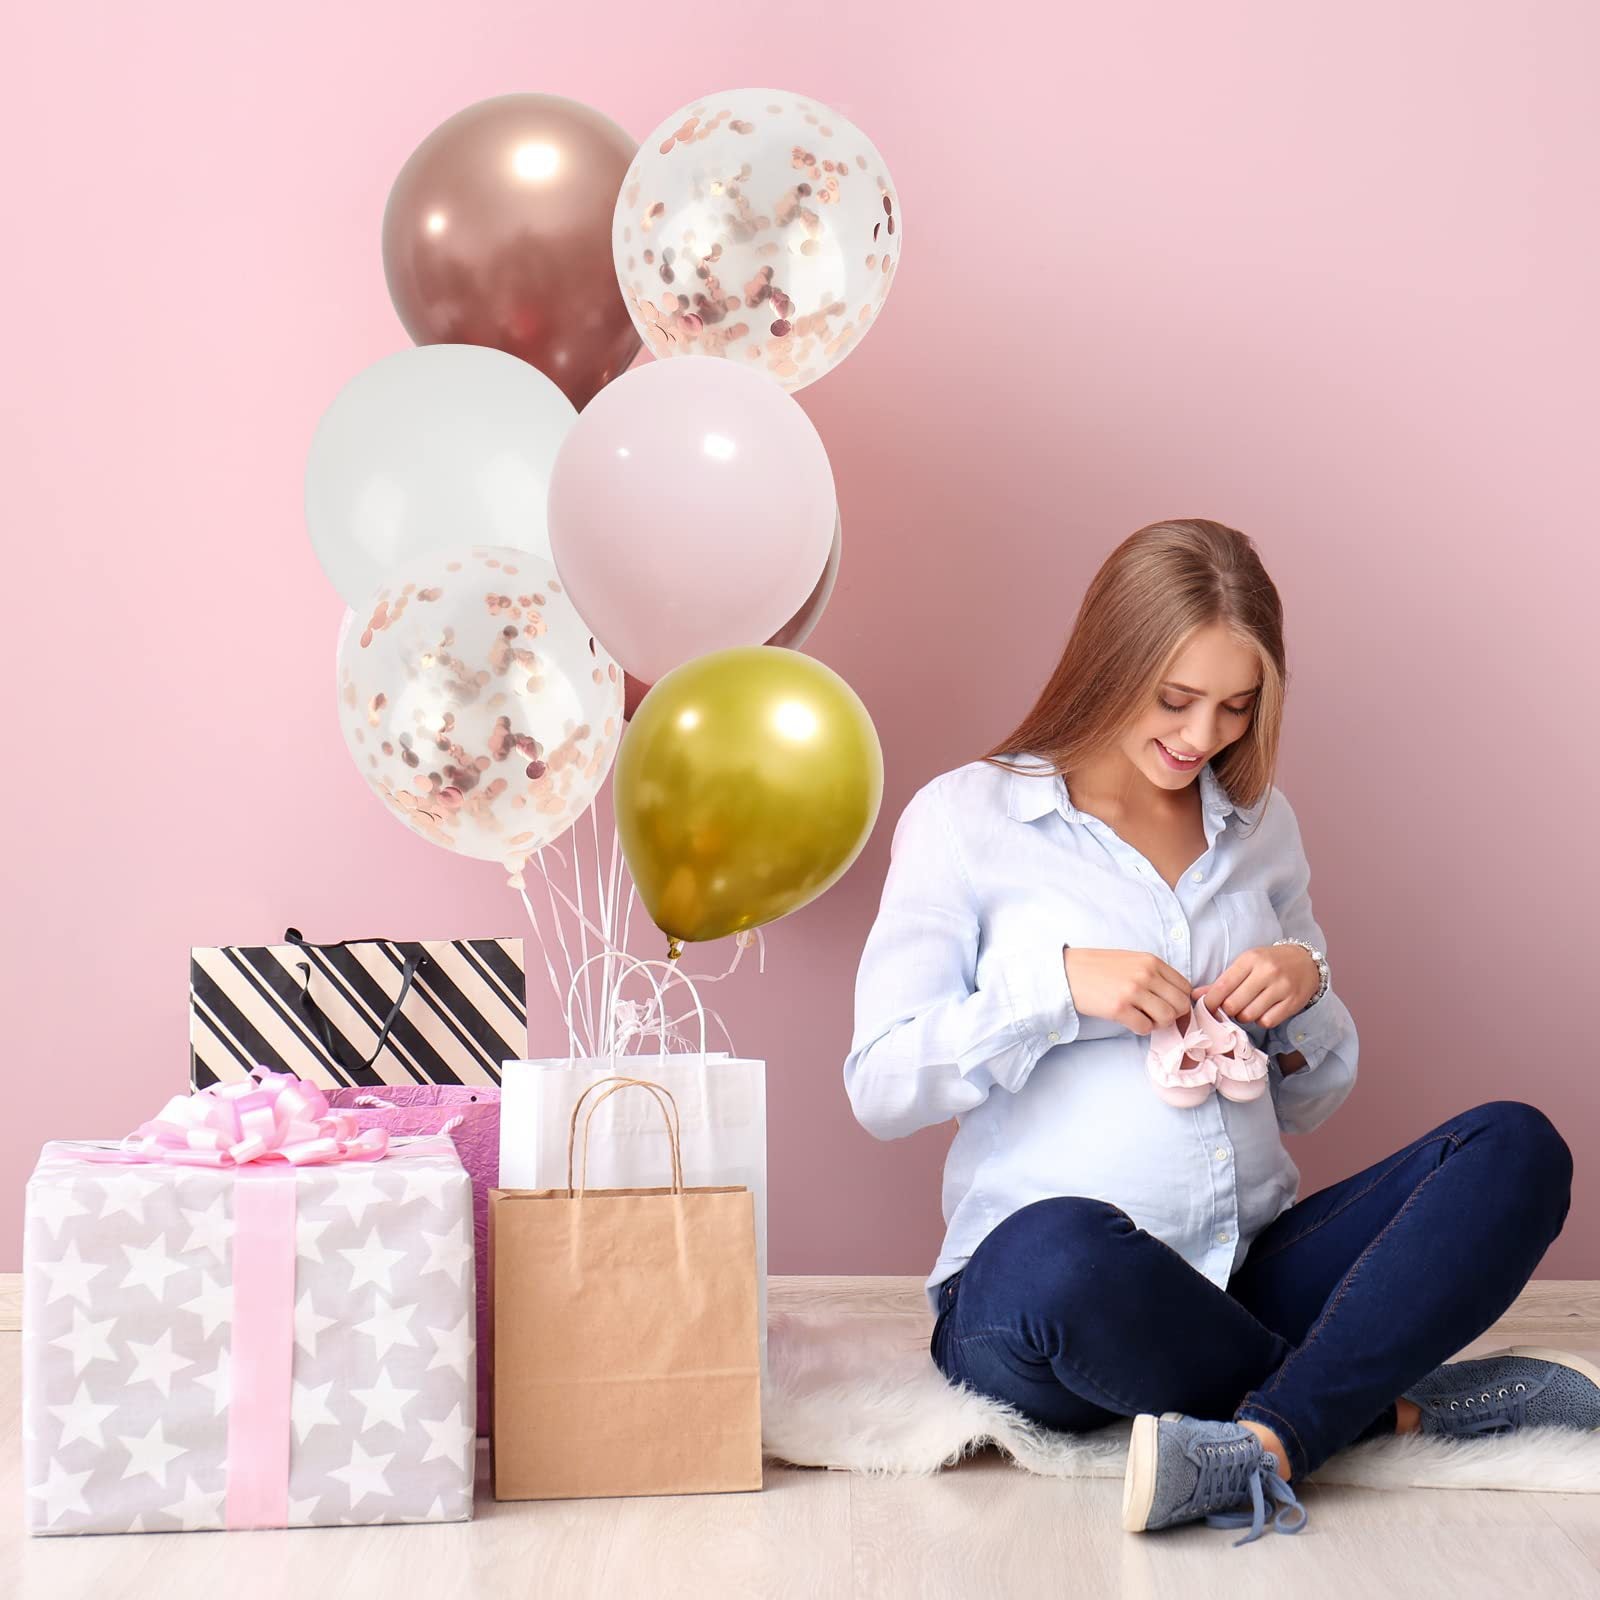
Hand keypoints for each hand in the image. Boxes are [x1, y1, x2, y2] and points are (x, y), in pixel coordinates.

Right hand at [1063, 947, 1193, 1036]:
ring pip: (1166, 1018)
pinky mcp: (1119, 1008)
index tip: (1167, 1005)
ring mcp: (1133, 992)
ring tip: (1142, 1018)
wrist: (1067, 971)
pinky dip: (1140, 1029)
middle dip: (1171, 1015)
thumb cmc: (1099, 968)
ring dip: (1156, 1023)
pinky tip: (1129, 1020)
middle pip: (1180, 1005)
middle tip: (1155, 1015)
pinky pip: (1145, 1028)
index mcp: (1151, 961)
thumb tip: (1176, 996)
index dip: (1179, 1000)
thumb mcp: (1131, 960)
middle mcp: (1145, 975)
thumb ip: (1154, 974)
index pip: (1184, 987)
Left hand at [1193, 945, 1318, 1029]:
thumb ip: (1221, 981)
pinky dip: (1261, 1021)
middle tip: (1232, 1007)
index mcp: (1250, 960)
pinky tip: (1263, 1011)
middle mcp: (1267, 972)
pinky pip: (1267, 1021)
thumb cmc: (1268, 963)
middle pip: (1234, 1004)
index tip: (1207, 1008)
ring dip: (1244, 1016)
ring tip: (1247, 1008)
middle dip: (1228, 1010)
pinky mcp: (1293, 1002)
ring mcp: (1282, 987)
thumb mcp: (1245, 965)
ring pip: (1249, 1015)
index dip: (1211, 1001)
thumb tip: (1194, 995)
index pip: (1222, 986)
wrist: (1305, 962)